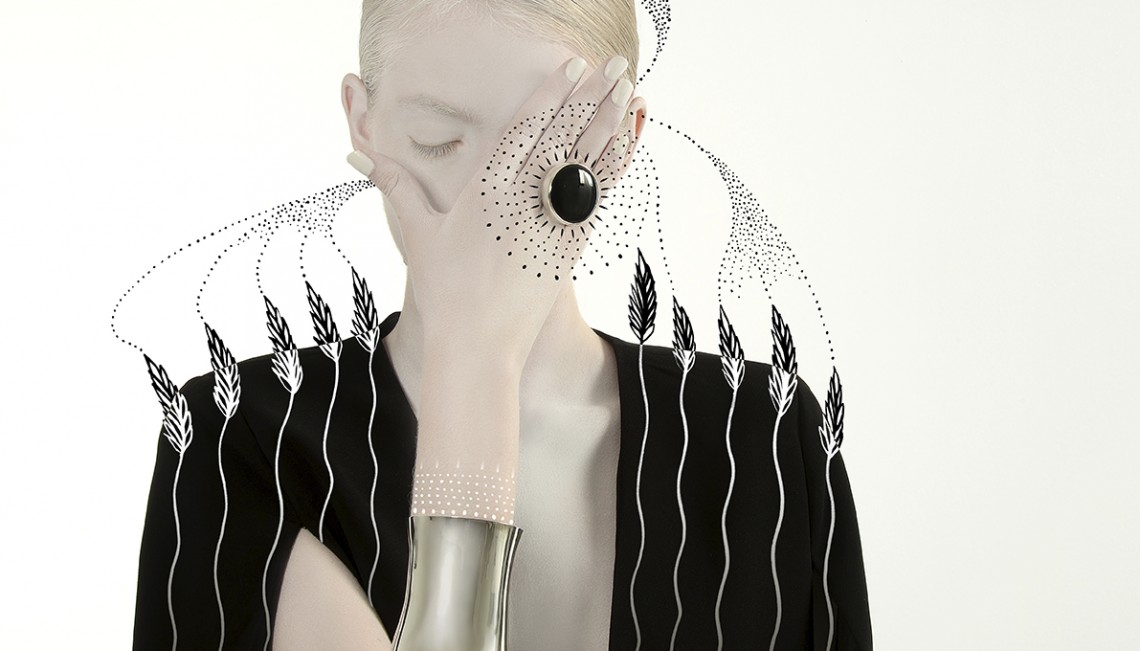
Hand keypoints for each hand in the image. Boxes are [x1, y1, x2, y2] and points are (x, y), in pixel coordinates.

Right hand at [351, 55, 640, 372]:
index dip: (549, 94)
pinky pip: (597, 198)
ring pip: (586, 163)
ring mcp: (550, 223)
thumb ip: (395, 186)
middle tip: (613, 65)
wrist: (478, 344)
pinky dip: (613, 168)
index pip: (524, 129)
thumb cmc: (445, 290)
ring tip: (628, 89)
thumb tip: (359, 156)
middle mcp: (521, 201)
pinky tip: (627, 143)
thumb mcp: (418, 232)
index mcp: (485, 190)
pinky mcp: (570, 247)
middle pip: (562, 136)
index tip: (569, 66)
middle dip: (589, 96)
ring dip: (609, 123)